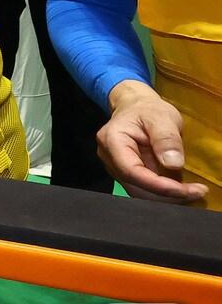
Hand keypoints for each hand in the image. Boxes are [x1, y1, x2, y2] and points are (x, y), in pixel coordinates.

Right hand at [98, 80, 207, 202]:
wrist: (136, 107)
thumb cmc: (147, 109)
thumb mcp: (161, 117)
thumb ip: (166, 139)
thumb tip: (173, 164)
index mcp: (112, 141)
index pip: (131, 171)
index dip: (157, 185)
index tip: (184, 190)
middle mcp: (108, 158)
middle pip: (134, 185)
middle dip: (165, 194)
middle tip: (196, 192)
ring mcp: (115, 167)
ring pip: (139, 191)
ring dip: (165, 196)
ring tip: (192, 191)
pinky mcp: (126, 173)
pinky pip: (143, 188)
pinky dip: (162, 192)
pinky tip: (181, 188)